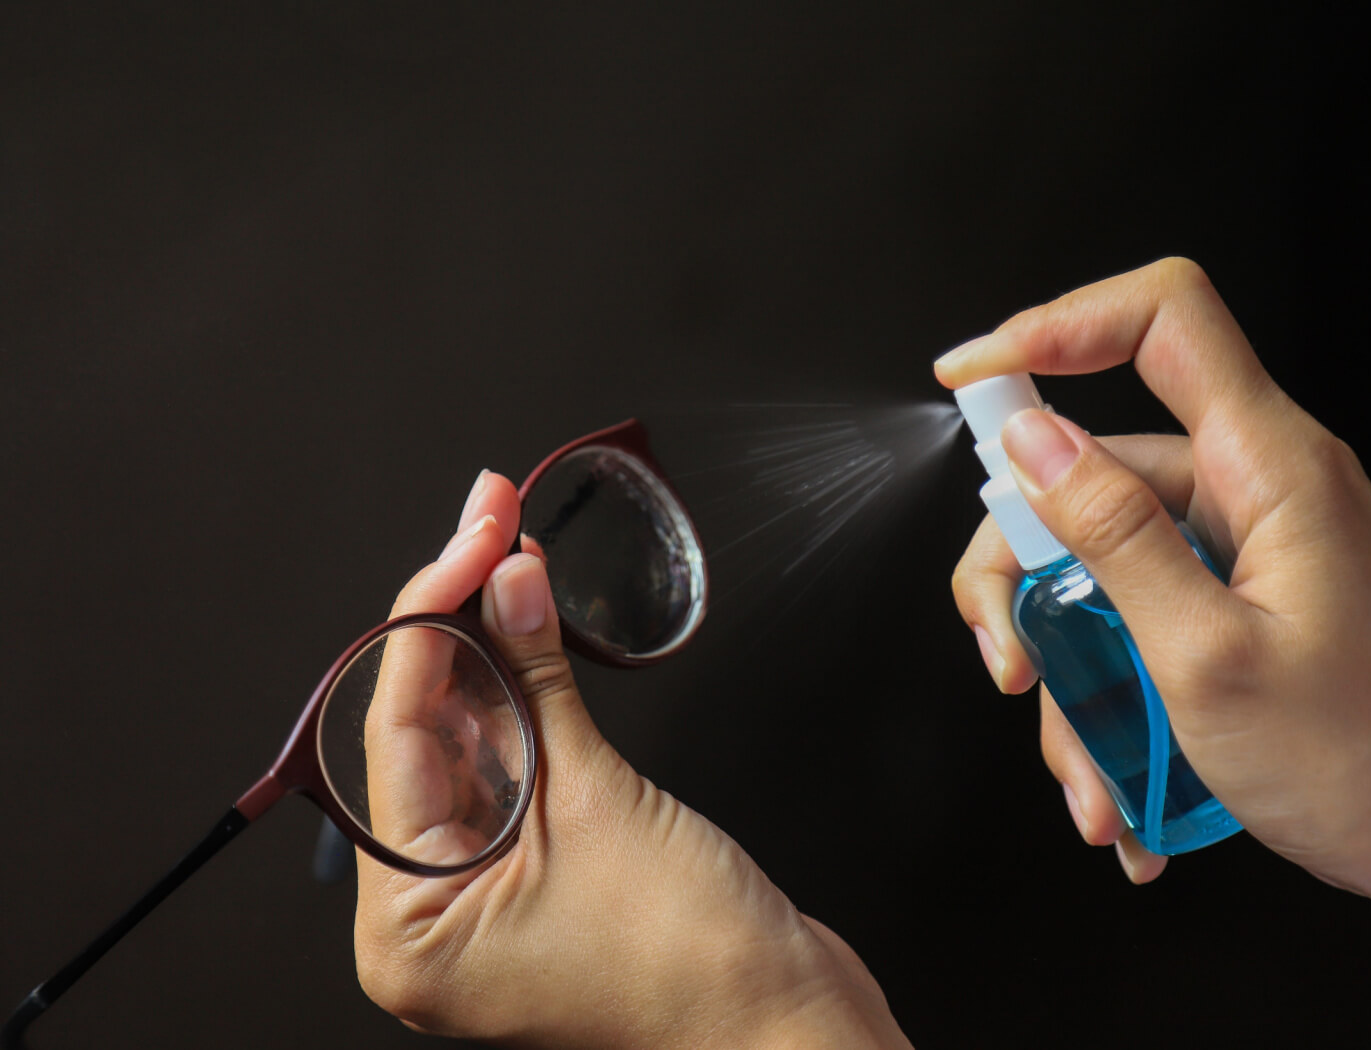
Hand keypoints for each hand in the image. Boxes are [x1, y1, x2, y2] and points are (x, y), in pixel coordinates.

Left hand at [352, 472, 909, 1048]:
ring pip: (475, 739)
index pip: (395, 739)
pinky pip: (521, 763)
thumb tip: (504, 583)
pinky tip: (532, 617)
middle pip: (427, 733)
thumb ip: (540, 682)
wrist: (785, 1019)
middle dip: (458, 619)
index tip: (466, 540)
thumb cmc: (692, 966)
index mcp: (410, 929)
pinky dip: (530, 690)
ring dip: (495, 642)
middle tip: (485, 522)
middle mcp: (436, 914)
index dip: (428, 622)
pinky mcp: (546, 866)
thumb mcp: (599, 802)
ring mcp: (492, 890)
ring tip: (508, 548)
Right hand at [937, 259, 1370, 1020]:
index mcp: (1269, 466)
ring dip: (1068, 666)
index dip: (1058, 323)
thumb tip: (1032, 440)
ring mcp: (1241, 542)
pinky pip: (1131, 607)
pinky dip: (1105, 689)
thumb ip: (1113, 534)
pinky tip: (1114, 779)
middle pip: (1091, 467)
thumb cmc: (1354, 760)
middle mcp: (1254, 485)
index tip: (972, 377)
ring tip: (1086, 772)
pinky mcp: (1230, 592)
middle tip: (1008, 661)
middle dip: (1024, 573)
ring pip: (1096, 557)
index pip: (1163, 319)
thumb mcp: (1203, 654)